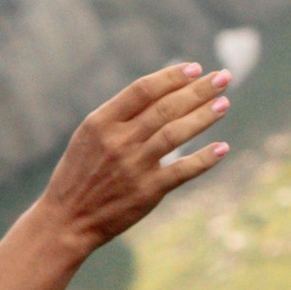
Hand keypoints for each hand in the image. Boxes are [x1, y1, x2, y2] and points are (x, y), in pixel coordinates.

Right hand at [37, 63, 233, 256]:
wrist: (66, 221)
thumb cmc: (78, 175)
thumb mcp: (88, 137)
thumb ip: (119, 116)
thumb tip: (161, 93)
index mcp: (101, 123)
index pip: (143, 90)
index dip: (172, 76)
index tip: (195, 68)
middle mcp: (118, 142)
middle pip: (166, 108)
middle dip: (198, 90)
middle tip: (223, 78)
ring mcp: (133, 167)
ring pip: (176, 134)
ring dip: (204, 117)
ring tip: (224, 104)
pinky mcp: (145, 192)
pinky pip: (181, 171)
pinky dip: (203, 159)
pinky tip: (221, 147)